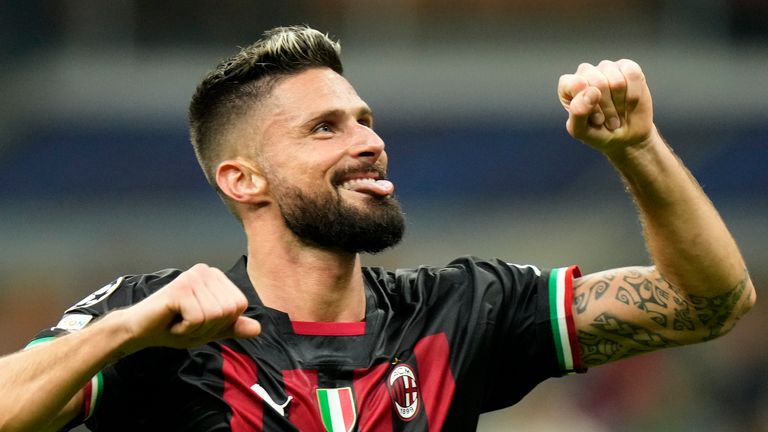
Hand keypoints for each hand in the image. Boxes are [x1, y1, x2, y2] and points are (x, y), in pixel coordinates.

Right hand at [120, 263, 260, 351]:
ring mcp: (193, 277)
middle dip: (209, 327)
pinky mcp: (180, 287)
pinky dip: (185, 328)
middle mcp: (207, 271)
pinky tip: (172, 321)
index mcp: (217, 277)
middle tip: (186, 322)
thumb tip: (258, 328)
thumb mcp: (209, 329)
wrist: (140, 331)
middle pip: (229, 310)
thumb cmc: (173, 327)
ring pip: (215, 315)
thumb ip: (232, 327)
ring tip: (179, 321)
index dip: (221, 323)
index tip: (199, 321)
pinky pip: (198, 318)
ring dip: (196, 329)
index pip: (240, 305)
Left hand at [558, 59, 654, 154]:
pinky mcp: (627, 67)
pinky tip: (629, 103)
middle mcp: (586, 72)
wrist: (626, 136)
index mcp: (568, 86)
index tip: (596, 119)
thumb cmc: (598, 133)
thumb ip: (578, 112)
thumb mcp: (582, 131)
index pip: (574, 84)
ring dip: (620, 104)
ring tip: (618, 114)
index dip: (588, 103)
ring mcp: (607, 67)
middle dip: (607, 108)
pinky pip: (632, 75)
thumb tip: (592, 91)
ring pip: (616, 80)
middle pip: (598, 82)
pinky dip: (633, 95)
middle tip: (609, 121)